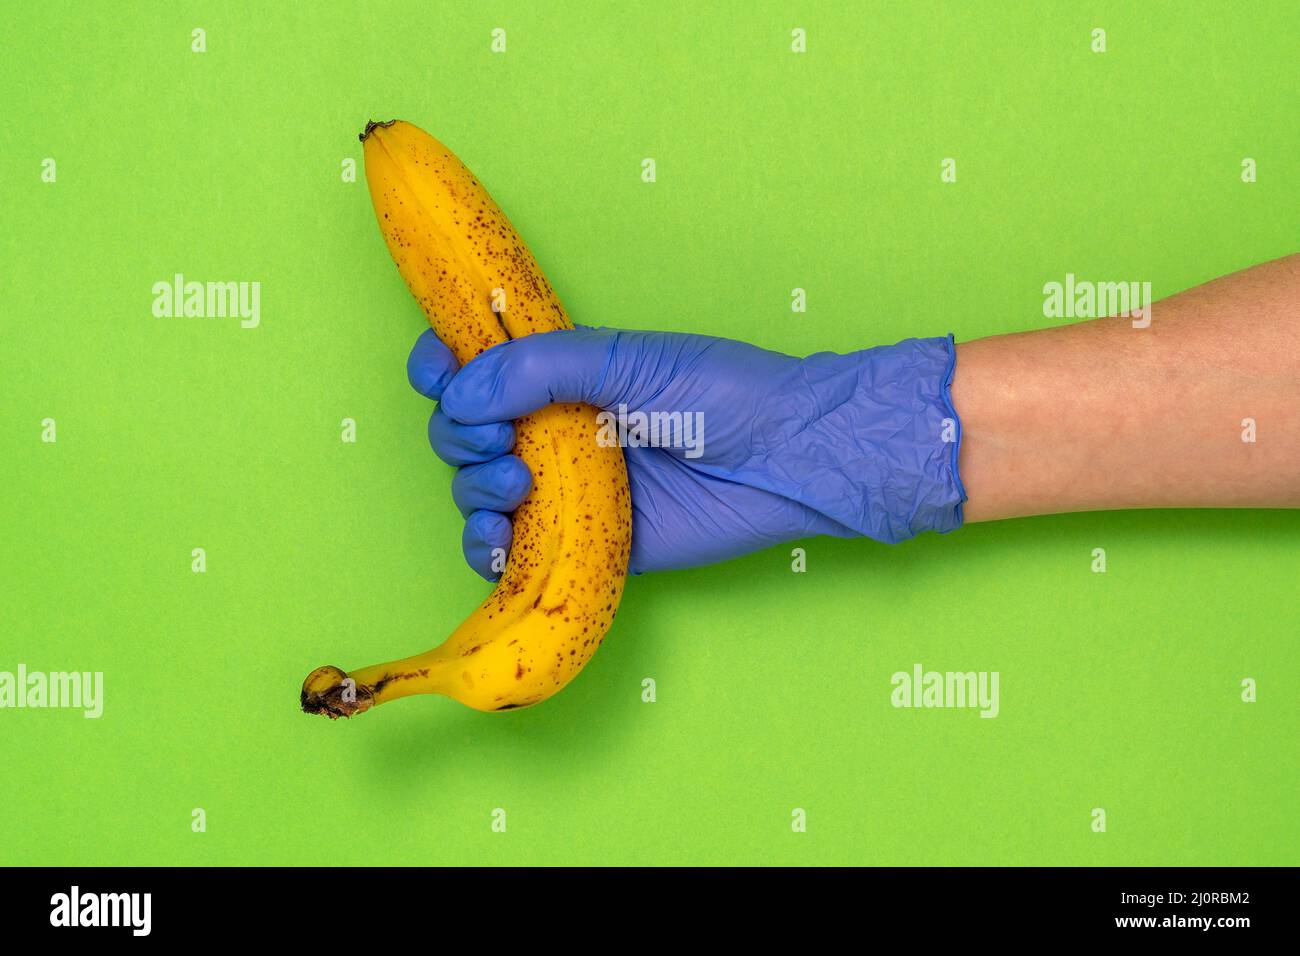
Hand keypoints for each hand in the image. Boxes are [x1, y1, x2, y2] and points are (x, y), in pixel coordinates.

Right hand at [408, 326, 964, 577]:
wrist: (786, 457)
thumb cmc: (721, 394)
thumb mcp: (627, 360)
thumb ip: (540, 367)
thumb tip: (459, 393)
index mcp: (558, 377)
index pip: (471, 370)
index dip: (441, 371)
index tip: (440, 373)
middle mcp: (552, 433)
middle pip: (460, 435)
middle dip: (459, 436)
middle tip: (499, 440)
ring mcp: (564, 492)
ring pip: (475, 494)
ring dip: (472, 489)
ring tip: (518, 481)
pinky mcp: (583, 547)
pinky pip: (511, 555)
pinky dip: (486, 550)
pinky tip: (498, 538)